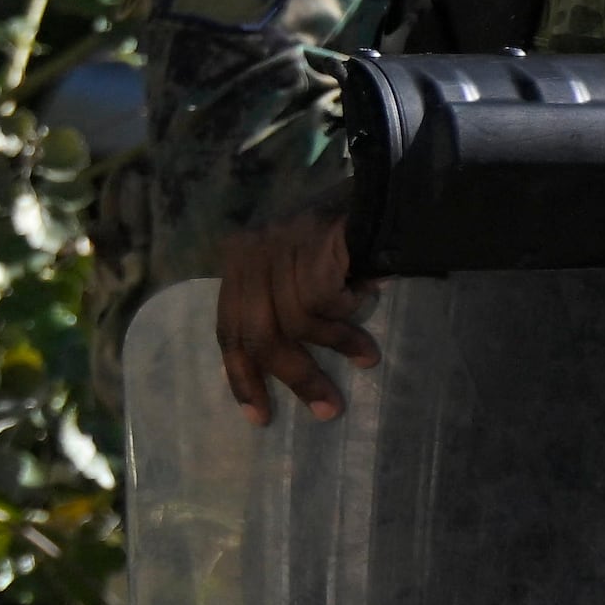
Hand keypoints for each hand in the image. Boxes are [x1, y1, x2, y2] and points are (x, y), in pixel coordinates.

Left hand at [215, 207, 376, 423]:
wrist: (376, 189)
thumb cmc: (338, 238)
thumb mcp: (293, 271)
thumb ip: (277, 308)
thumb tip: (272, 367)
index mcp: (237, 260)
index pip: (228, 329)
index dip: (240, 374)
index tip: (258, 415)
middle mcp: (248, 254)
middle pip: (255, 334)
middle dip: (290, 377)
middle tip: (325, 410)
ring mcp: (276, 250)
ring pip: (293, 326)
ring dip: (332, 351)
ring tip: (366, 360)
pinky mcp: (308, 251)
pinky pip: (324, 307)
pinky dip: (347, 319)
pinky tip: (367, 307)